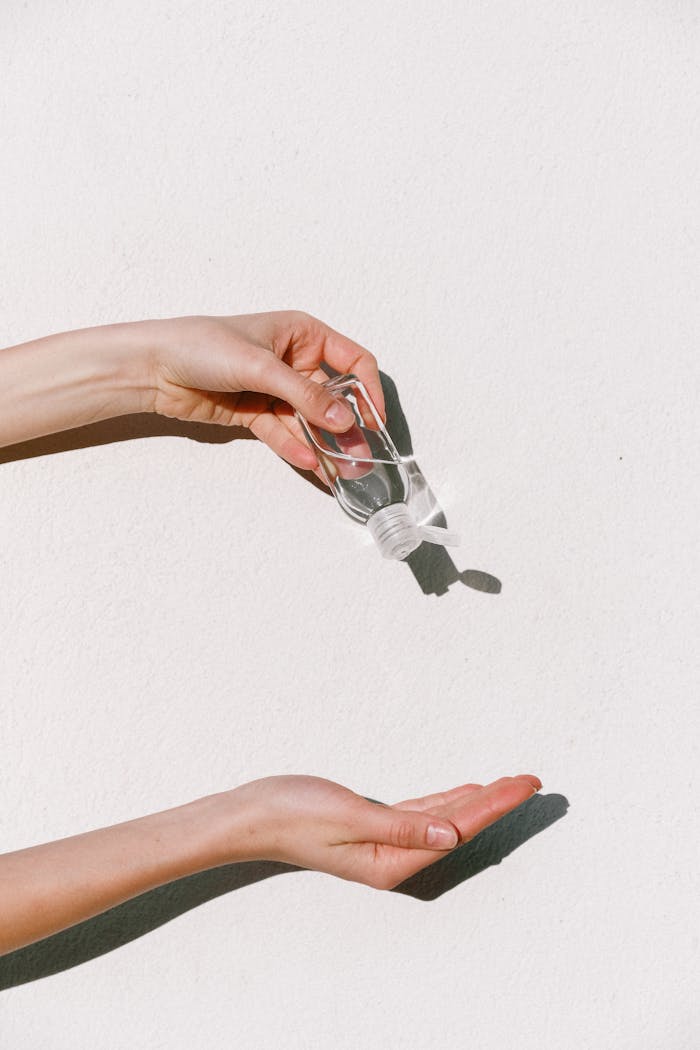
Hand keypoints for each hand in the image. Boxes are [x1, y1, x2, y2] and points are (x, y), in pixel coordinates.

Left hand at [148, 311, 384, 472]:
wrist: (154, 367)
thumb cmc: (202, 346)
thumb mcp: (261, 366)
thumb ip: (305, 395)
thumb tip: (344, 420)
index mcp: (302, 334)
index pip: (351, 362)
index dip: (368, 391)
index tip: (375, 421)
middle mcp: (293, 360)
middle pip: (332, 398)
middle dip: (346, 428)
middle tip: (361, 458)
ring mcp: (275, 389)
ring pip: (309, 421)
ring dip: (324, 446)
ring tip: (340, 471)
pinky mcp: (256, 413)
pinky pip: (284, 433)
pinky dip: (296, 449)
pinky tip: (310, 464)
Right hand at [224, 773, 541, 889]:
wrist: (250, 813)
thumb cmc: (292, 814)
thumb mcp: (348, 817)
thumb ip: (401, 827)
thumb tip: (452, 836)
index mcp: (390, 862)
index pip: (456, 830)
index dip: (493, 806)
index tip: (523, 785)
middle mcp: (393, 857)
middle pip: (457, 826)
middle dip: (496, 803)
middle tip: (531, 780)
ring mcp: (384, 842)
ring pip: (443, 819)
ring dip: (477, 801)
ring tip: (510, 784)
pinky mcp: (373, 824)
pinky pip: (422, 813)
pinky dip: (447, 800)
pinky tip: (465, 791)